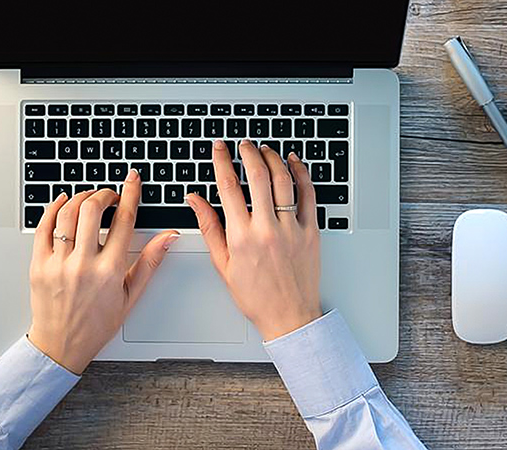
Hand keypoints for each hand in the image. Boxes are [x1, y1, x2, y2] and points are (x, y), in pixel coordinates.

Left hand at [27, 169, 179, 373]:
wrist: (61, 346)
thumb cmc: (97, 324)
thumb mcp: (131, 296)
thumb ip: (150, 262)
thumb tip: (168, 237)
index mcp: (110, 271)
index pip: (124, 220)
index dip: (131, 194)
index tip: (132, 179)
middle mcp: (84, 264)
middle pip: (93, 209)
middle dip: (104, 194)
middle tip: (110, 196)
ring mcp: (58, 264)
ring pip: (68, 213)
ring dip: (81, 197)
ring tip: (89, 199)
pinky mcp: (38, 265)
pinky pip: (43, 226)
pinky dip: (54, 208)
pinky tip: (63, 202)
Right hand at [187, 140, 321, 340]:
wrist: (289, 316)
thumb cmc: (256, 296)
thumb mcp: (223, 264)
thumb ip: (209, 227)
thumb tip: (195, 200)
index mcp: (241, 238)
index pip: (228, 187)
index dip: (221, 161)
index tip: (219, 148)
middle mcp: (267, 229)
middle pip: (257, 176)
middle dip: (248, 152)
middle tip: (243, 144)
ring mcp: (292, 229)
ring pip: (283, 180)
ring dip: (273, 158)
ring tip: (265, 150)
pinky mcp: (311, 232)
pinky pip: (308, 195)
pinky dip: (301, 174)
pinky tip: (294, 163)